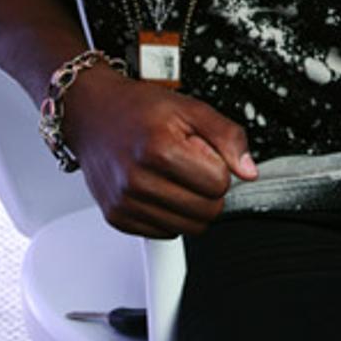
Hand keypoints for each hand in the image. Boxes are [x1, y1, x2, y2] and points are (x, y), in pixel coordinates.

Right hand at [64, 68, 257, 237]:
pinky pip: (163, 234)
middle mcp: (138, 179)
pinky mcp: (117, 217)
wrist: (91, 112)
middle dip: (208, 189)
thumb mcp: (188, 107)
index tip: (203, 152)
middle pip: (207, 212)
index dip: (218, 166)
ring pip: (188, 228)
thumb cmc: (137, 108)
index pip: (219, 183)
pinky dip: (168, 214)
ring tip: (173, 175)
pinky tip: (157, 187)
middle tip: (191, 165)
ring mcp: (125, 202)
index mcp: (159, 149)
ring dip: (189, 205)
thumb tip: (249, 170)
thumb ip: (226, 135)